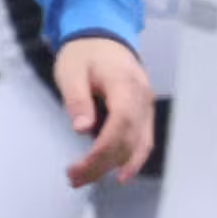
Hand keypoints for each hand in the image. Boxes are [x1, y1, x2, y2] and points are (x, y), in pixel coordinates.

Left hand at [56, 32, 154, 189]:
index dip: (104, 149)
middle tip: (74, 178)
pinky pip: (143, 140)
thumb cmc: (84, 54)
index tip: (82, 166)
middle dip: (102, 164)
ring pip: (139, 144)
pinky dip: (133, 159)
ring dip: (115, 166)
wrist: (103, 39)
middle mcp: (142, 98)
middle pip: (129, 139)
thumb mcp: (70, 71)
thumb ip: (77, 99)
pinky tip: (118, 173)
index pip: (121, 123)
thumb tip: (82, 128)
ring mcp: (146, 106)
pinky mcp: (143, 112)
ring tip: (85, 179)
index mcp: (124, 84)